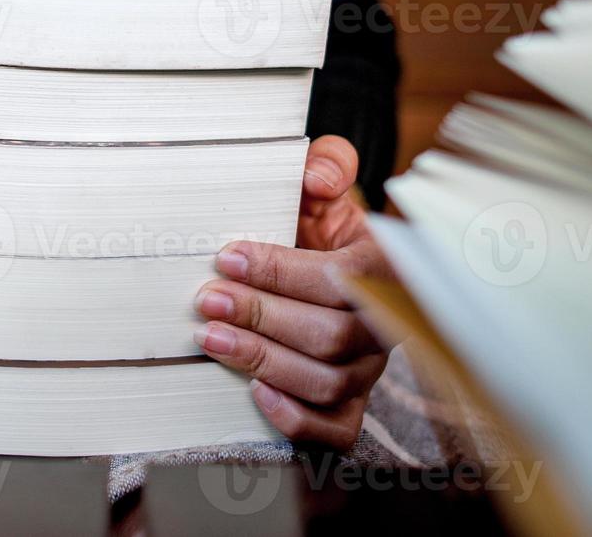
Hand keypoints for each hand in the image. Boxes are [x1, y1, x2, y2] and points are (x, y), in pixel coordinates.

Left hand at [194, 135, 391, 448]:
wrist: (329, 262)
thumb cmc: (321, 224)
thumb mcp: (324, 185)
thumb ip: (326, 162)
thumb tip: (316, 177)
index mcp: (382, 267)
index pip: (339, 280)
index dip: (282, 272)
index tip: (229, 256)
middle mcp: (384, 323)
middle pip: (331, 335)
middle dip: (262, 317)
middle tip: (207, 299)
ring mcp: (370, 367)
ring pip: (328, 382)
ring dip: (264, 361)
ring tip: (211, 338)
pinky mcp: (352, 402)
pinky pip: (337, 429)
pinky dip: (297, 419)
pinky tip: (255, 394)